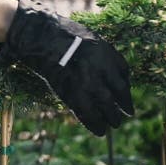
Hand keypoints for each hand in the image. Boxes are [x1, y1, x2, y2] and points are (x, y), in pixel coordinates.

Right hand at [0, 0, 133, 135]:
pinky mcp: (70, 93)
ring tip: (113, 125)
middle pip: (118, 94)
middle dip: (123, 107)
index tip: (126, 98)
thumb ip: (101, 54)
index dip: (126, 90)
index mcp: (105, 53)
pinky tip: (99, 130)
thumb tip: (110, 72)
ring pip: (105, 107)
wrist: (39, 36)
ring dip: (111, 119)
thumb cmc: (61, 33)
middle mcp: (100, 70)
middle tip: (124, 116)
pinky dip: (94, 124)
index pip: (123, 76)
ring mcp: (85, 82)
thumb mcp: (89, 37)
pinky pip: (87, 113)